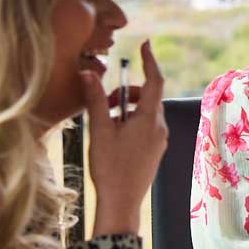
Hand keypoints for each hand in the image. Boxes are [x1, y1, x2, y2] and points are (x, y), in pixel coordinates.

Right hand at [81, 40, 167, 235]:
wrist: (121, 204)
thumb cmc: (110, 167)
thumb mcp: (99, 130)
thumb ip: (96, 100)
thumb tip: (88, 74)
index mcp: (150, 119)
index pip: (154, 80)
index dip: (149, 61)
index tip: (144, 45)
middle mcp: (160, 128)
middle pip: (147, 96)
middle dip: (125, 92)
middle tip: (104, 103)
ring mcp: (159, 141)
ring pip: (145, 112)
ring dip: (126, 108)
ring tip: (105, 123)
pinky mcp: (154, 151)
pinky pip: (145, 126)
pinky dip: (130, 121)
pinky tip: (112, 135)